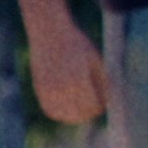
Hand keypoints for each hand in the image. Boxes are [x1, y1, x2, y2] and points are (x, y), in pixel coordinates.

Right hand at [25, 12, 106, 127]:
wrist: (49, 31)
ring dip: (75, 115)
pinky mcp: (39, 89)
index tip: (103, 99)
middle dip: (90, 112)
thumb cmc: (76, 43)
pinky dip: (60, 112)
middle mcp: (62, 88)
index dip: (102, 105)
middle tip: (94, 104)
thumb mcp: (96, 60)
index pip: (95, 107)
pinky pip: (52, 111)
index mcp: (79, 81)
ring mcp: (48, 90)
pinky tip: (67, 104)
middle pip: (81, 115)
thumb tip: (109, 102)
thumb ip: (104, 82)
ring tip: (81, 104)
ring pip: (65, 116)